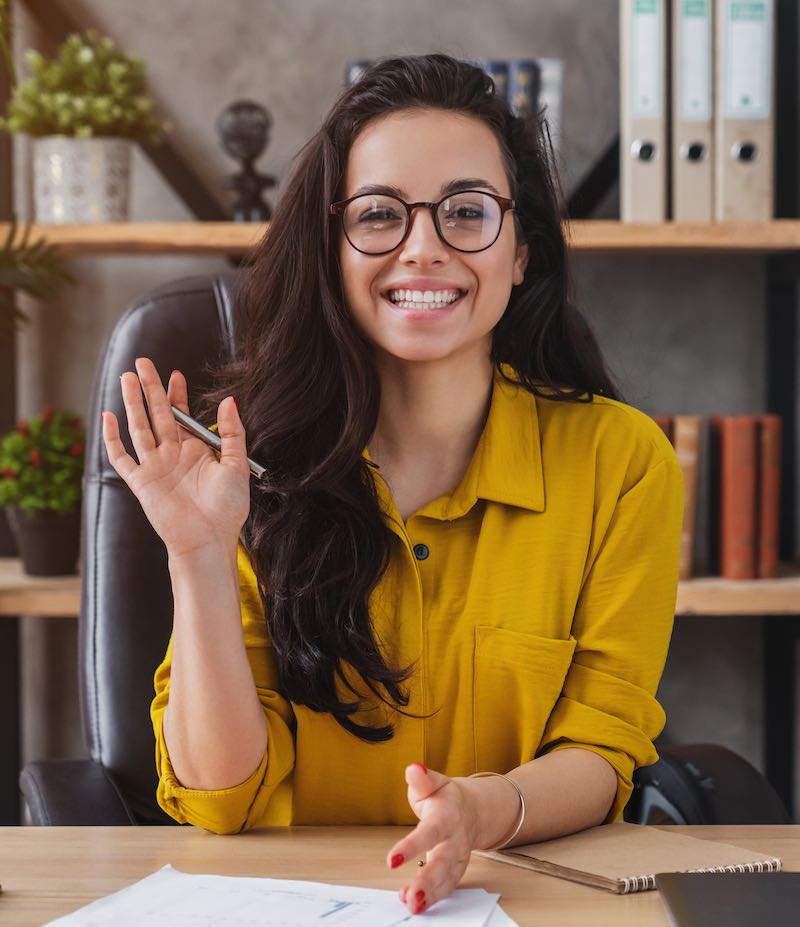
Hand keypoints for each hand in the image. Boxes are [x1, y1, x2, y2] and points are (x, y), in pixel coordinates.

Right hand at [101, 356, 250, 558]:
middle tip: (142, 363)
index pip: (181, 415)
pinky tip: (107, 417)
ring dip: (132, 403)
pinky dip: (112, 439)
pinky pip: (121, 458)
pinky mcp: (140, 482)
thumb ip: (233, 432)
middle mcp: (173, 455)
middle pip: (157, 414)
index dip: (177, 394)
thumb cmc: (227, 508)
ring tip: (126, 377)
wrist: (209, 539)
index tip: (176, 374)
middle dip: (150, 388)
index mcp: (195, 451)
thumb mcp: (237, 464)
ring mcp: (155, 467)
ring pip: (139, 427)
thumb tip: (229, 400)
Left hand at [386, 763, 479, 914]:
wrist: (474, 809)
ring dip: (431, 895)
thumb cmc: (447, 797)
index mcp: (447, 816)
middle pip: (443, 863)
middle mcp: (455, 839)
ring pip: (447, 880)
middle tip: (411, 898)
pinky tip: (416, 903)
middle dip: (428, 882)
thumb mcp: (433, 782)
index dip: (411, 847)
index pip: (429, 833)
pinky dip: (434, 898)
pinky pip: (447, 887)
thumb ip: (421, 779)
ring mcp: (458, 857)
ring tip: (412, 906)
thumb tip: (413, 769)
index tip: (392, 860)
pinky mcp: (456, 870)